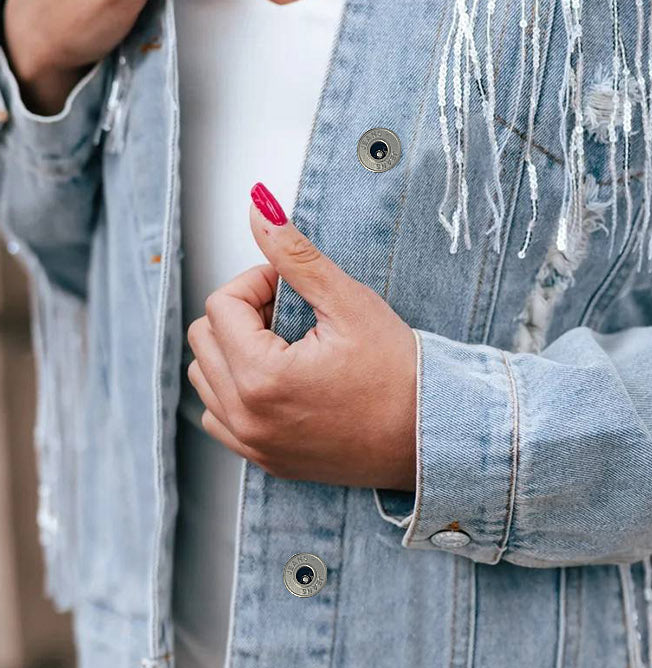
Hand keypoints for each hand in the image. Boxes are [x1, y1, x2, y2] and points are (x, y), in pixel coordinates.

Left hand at [185, 183, 417, 491]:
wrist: (431, 437)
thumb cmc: (401, 376)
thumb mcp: (348, 303)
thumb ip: (295, 255)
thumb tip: (259, 207)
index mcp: (262, 378)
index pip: (221, 304)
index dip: (257, 283)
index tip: (292, 288)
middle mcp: (248, 418)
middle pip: (204, 339)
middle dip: (242, 315)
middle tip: (291, 314)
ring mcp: (254, 443)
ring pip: (205, 377)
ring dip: (233, 352)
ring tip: (286, 347)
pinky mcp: (266, 459)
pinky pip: (219, 417)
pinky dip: (235, 392)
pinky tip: (278, 381)